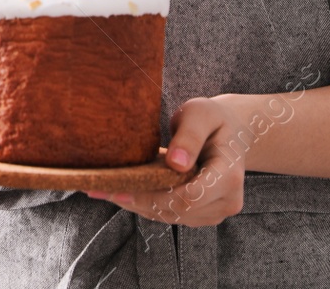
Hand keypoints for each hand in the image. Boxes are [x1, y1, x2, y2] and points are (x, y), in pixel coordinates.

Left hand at [84, 95, 252, 226]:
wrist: (231, 133)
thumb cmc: (213, 119)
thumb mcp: (201, 114)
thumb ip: (190, 136)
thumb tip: (176, 163)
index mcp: (229, 177)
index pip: (189, 196)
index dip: (153, 196)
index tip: (121, 188)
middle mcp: (226, 201)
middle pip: (175, 210)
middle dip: (137, 200)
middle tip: (99, 187)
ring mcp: (214, 211)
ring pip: (169, 216)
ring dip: (136, 205)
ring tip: (102, 189)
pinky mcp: (201, 214)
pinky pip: (169, 214)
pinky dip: (144, 205)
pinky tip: (120, 192)